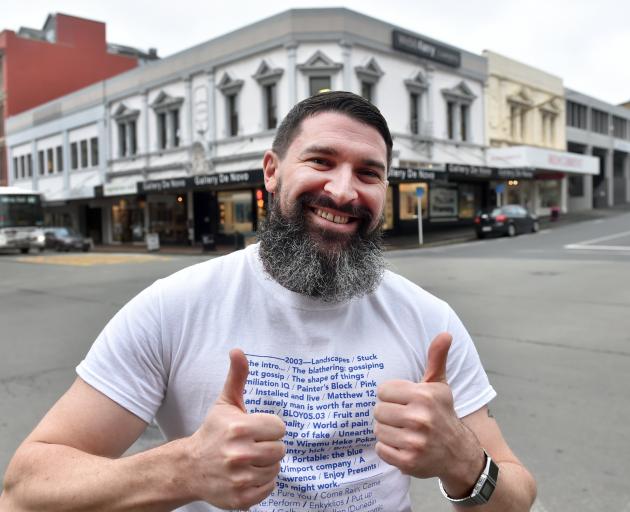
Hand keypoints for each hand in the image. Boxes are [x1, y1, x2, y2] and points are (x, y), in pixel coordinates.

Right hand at [186, 349, 285, 508]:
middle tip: (252, 445)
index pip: (279, 428)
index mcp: (239, 428)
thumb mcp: (225, 403)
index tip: (256, 429)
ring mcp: (240, 479)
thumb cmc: (213, 432)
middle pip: (280, 449)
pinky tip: (248, 474)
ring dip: (266, 464)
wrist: (190, 467)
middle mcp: (240, 454)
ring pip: (276, 468)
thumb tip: (237, 350)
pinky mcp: (241, 499)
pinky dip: (262, 482)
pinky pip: (269, 488)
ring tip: (249, 459)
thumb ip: (237, 376)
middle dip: (268, 446)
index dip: (269, 428)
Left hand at [374, 333, 483, 495]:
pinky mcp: (408, 461)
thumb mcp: (439, 386)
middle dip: (388, 414)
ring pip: (378, 430)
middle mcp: (419, 418)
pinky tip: (403, 445)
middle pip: (378, 411)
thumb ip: (437, 358)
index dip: (391, 396)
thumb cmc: (443, 414)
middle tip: (403, 418)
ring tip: (404, 432)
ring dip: (388, 432)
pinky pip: (381, 449)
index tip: (404, 402)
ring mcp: (414, 442)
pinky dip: (388, 449)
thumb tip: (445, 334)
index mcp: (423, 396)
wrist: (458, 453)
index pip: (383, 391)